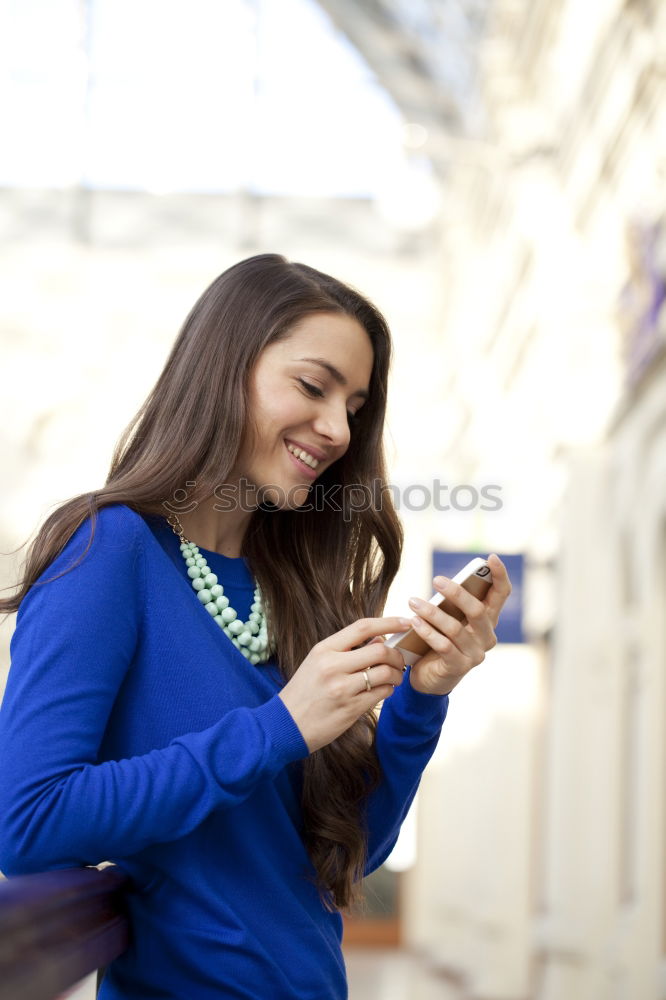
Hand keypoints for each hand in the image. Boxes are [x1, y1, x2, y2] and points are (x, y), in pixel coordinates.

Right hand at [278, 617, 410, 752]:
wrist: (285, 725)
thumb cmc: (303, 691)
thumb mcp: (317, 662)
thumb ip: (347, 650)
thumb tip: (380, 639)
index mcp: (324, 649)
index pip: (362, 627)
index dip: (389, 622)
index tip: (406, 622)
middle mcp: (333, 666)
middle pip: (380, 651)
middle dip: (397, 655)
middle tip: (399, 661)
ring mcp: (342, 689)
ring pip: (385, 674)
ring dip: (397, 675)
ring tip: (394, 678)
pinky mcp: (350, 709)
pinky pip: (382, 694)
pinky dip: (389, 690)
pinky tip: (384, 691)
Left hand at [407, 554, 511, 696]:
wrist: (431, 678)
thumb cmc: (440, 640)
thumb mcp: (449, 619)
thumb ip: (452, 604)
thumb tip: (443, 583)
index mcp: (488, 620)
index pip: (501, 595)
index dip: (499, 575)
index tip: (491, 558)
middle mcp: (487, 637)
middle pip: (477, 610)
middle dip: (457, 593)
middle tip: (436, 580)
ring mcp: (475, 654)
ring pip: (456, 628)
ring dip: (432, 613)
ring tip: (413, 601)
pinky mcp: (459, 667)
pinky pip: (443, 646)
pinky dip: (427, 632)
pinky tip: (414, 622)